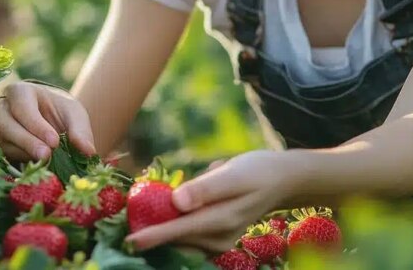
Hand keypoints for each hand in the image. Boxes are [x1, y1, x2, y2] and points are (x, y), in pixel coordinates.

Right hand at [0, 82, 96, 161]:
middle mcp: (3, 108)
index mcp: (20, 92)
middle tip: (47, 155)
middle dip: (28, 142)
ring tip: (46, 162)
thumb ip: (80, 131)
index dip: (36, 125)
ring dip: (25, 153)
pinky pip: (6, 155)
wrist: (50, 118)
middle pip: (8, 126)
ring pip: (5, 142)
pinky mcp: (1, 146)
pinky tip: (39, 165)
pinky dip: (23, 160)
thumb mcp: (75, 114)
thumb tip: (88, 152)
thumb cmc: (61, 111)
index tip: (54, 141)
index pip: (22, 107)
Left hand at [126, 150, 295, 252]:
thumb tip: (175, 202)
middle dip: (153, 229)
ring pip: (181, 237)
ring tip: (157, 205)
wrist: (282, 180)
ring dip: (164, 225)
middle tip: (130, 214)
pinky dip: (176, 223)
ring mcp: (218, 241)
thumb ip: (205, 188)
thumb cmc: (256, 171)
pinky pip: (189, 232)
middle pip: (177, 238)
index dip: (155, 236)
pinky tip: (178, 204)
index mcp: (221, 221)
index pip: (181, 231)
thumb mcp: (233, 174)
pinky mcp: (216, 237)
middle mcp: (218, 238)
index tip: (131, 240)